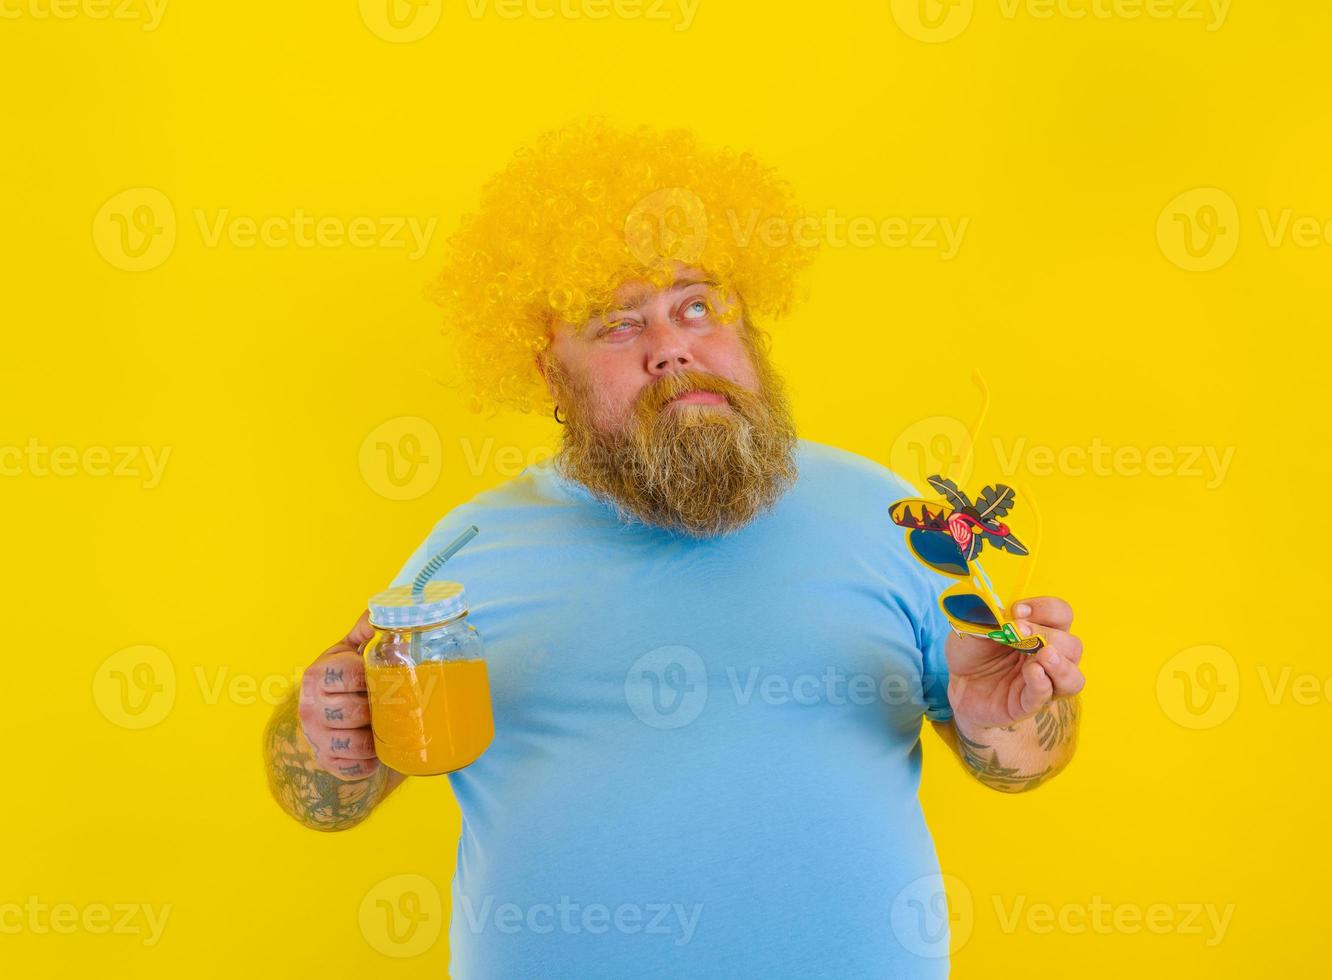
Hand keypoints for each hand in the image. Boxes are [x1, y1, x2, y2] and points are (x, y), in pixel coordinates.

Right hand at [297, 611, 381, 781]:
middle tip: (390, 703)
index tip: (383, 678)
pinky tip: (376, 747)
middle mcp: (309, 707)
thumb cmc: (341, 680)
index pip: (352, 675)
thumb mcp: (346, 652)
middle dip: (379, 708)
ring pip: (359, 742)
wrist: (322, 716)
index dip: (374, 677)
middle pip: (358, 711)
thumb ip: (364, 631)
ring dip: (378, 736)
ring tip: (384, 725)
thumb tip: (382, 612)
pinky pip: (357, 767)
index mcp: (316, 675)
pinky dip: (371, 760)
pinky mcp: (326, 762)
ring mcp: (315, 738)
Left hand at [943, 595, 1084, 727]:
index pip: (1061, 615)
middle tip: (1020, 630)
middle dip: (1049, 635)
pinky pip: (1046, 696)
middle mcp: (1049, 657)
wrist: (955, 684)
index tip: (1017, 610)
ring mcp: (1042, 682)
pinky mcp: (1028, 704)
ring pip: (1073, 677)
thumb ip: (985, 615)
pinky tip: (1032, 672)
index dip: (1046, 609)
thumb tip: (996, 606)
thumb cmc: (971, 651)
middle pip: (1072, 645)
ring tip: (1043, 655)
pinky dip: (1042, 683)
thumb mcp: (972, 626)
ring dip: (1061, 664)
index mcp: (1040, 631)